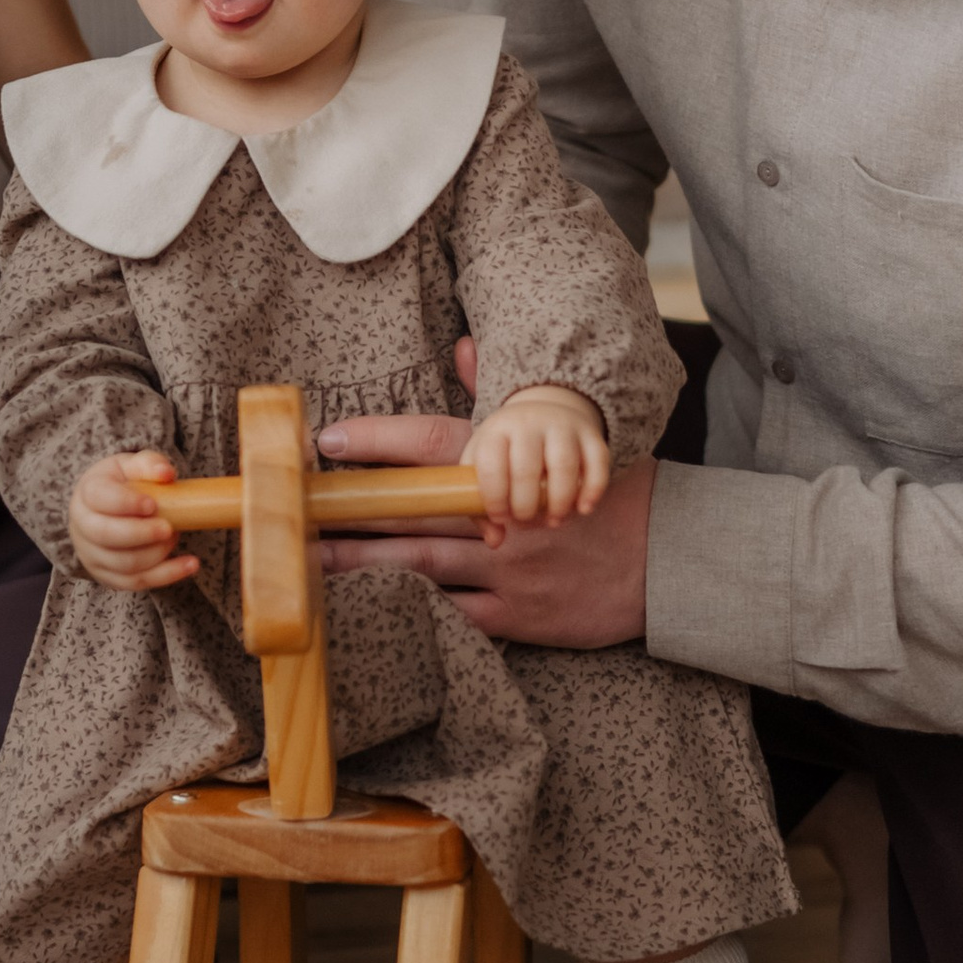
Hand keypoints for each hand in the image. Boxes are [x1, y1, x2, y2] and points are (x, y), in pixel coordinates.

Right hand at [69, 448, 198, 594]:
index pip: (101, 499)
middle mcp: (82, 527)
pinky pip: (137, 582)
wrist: (102, 511)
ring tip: (175, 536)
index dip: (126, 503)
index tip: (152, 504)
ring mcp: (92, 556)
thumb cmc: (120, 484)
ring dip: (156, 553)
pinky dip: (167, 575)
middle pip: (106, 536)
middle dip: (141, 534)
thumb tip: (166, 473)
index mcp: (87, 494)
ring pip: (124, 563)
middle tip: (168, 528)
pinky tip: (190, 564)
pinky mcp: (108, 577)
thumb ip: (147, 464)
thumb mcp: (130, 466)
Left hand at [316, 397, 654, 650]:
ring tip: (312, 563)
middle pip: (409, 512)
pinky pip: (451, 615)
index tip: (328, 440)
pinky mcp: (515, 616)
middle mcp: (502, 517)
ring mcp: (506, 570)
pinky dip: (411, 611)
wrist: (667, 561)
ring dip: (364, 564)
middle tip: (295, 513)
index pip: (431, 445)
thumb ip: (502, 393)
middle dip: (350, 513)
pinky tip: (372, 611)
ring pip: (419, 566)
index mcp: (510, 468)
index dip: (376, 441)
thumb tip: (465, 346)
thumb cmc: (609, 494)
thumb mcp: (565, 436)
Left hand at [465, 387, 609, 536]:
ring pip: (564, 465)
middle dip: (525, 506)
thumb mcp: (482, 465)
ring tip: (553, 521)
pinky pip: (597, 462)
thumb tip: (495, 540)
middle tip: (525, 520)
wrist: (542, 413)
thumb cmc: (507, 450)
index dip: (494, 499)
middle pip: (527, 469)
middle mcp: (530, 423)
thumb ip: (480, 505)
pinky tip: (583, 509)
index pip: (491, 465)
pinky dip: (592, 490)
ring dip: (559, 503)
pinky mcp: (590, 435)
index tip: (500, 516)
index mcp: (497, 430)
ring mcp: (563, 426)